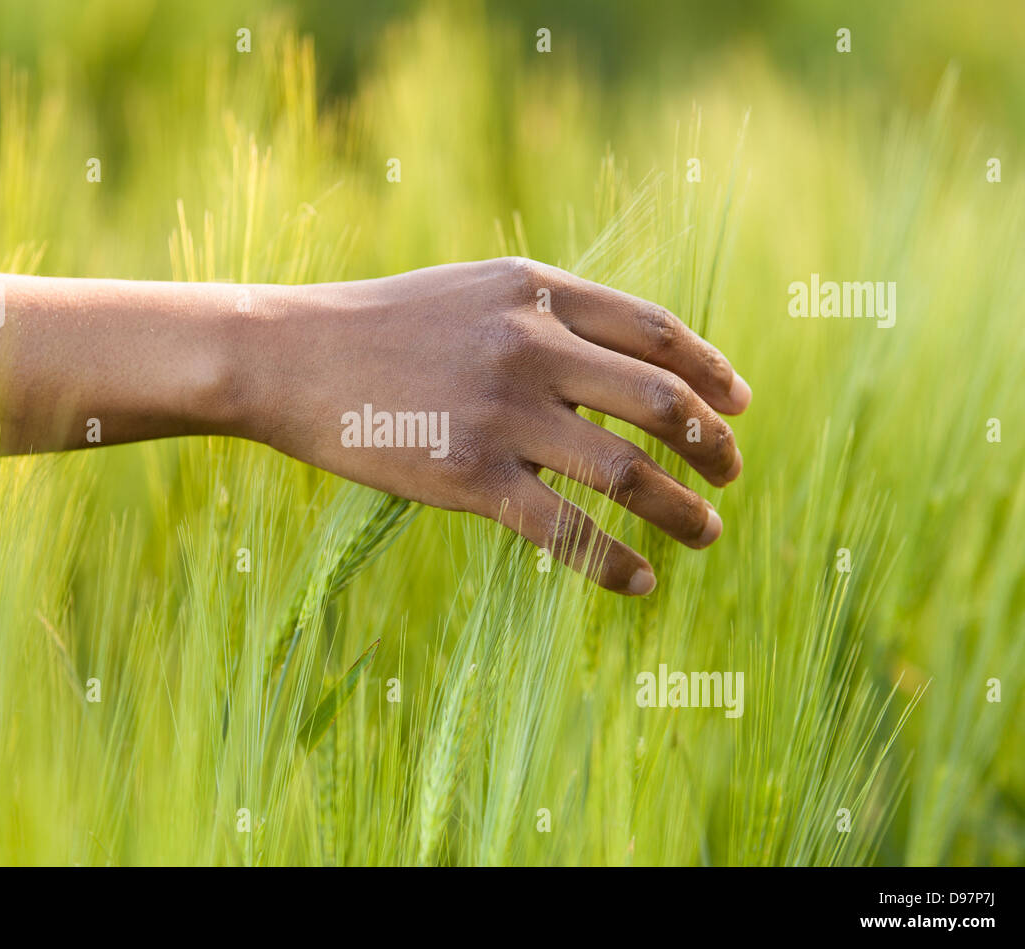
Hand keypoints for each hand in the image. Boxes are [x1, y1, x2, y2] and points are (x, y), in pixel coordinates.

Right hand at [246, 257, 750, 594]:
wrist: (286, 355)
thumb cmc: (378, 326)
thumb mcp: (471, 291)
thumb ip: (544, 313)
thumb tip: (618, 358)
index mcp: (535, 291)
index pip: (656, 329)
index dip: (712, 370)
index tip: (738, 405)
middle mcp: (531, 345)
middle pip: (661, 400)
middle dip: (714, 444)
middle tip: (731, 474)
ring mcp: (502, 413)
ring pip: (627, 470)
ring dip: (682, 508)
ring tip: (706, 533)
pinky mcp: (468, 477)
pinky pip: (565, 529)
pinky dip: (615, 561)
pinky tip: (641, 581)